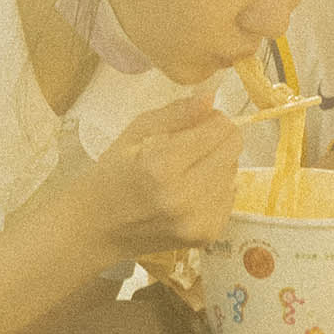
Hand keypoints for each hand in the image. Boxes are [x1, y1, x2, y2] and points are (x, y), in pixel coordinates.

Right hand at [80, 91, 240, 257]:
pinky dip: (215, 189)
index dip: (214, 119)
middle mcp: (183, 196)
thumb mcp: (135, 132)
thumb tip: (210, 98)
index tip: (201, 120)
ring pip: (234, 173)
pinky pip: (229, 198)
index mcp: (161, 165)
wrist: (99, 227)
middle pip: (232, 151)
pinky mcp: (206, 236)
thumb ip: (176, 113)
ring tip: (188, 169)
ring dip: (217, 165)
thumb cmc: (113, 173)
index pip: (218, 130)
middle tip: (194, 143)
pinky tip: (191, 190)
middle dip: (218, 140)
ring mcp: (196, 221)